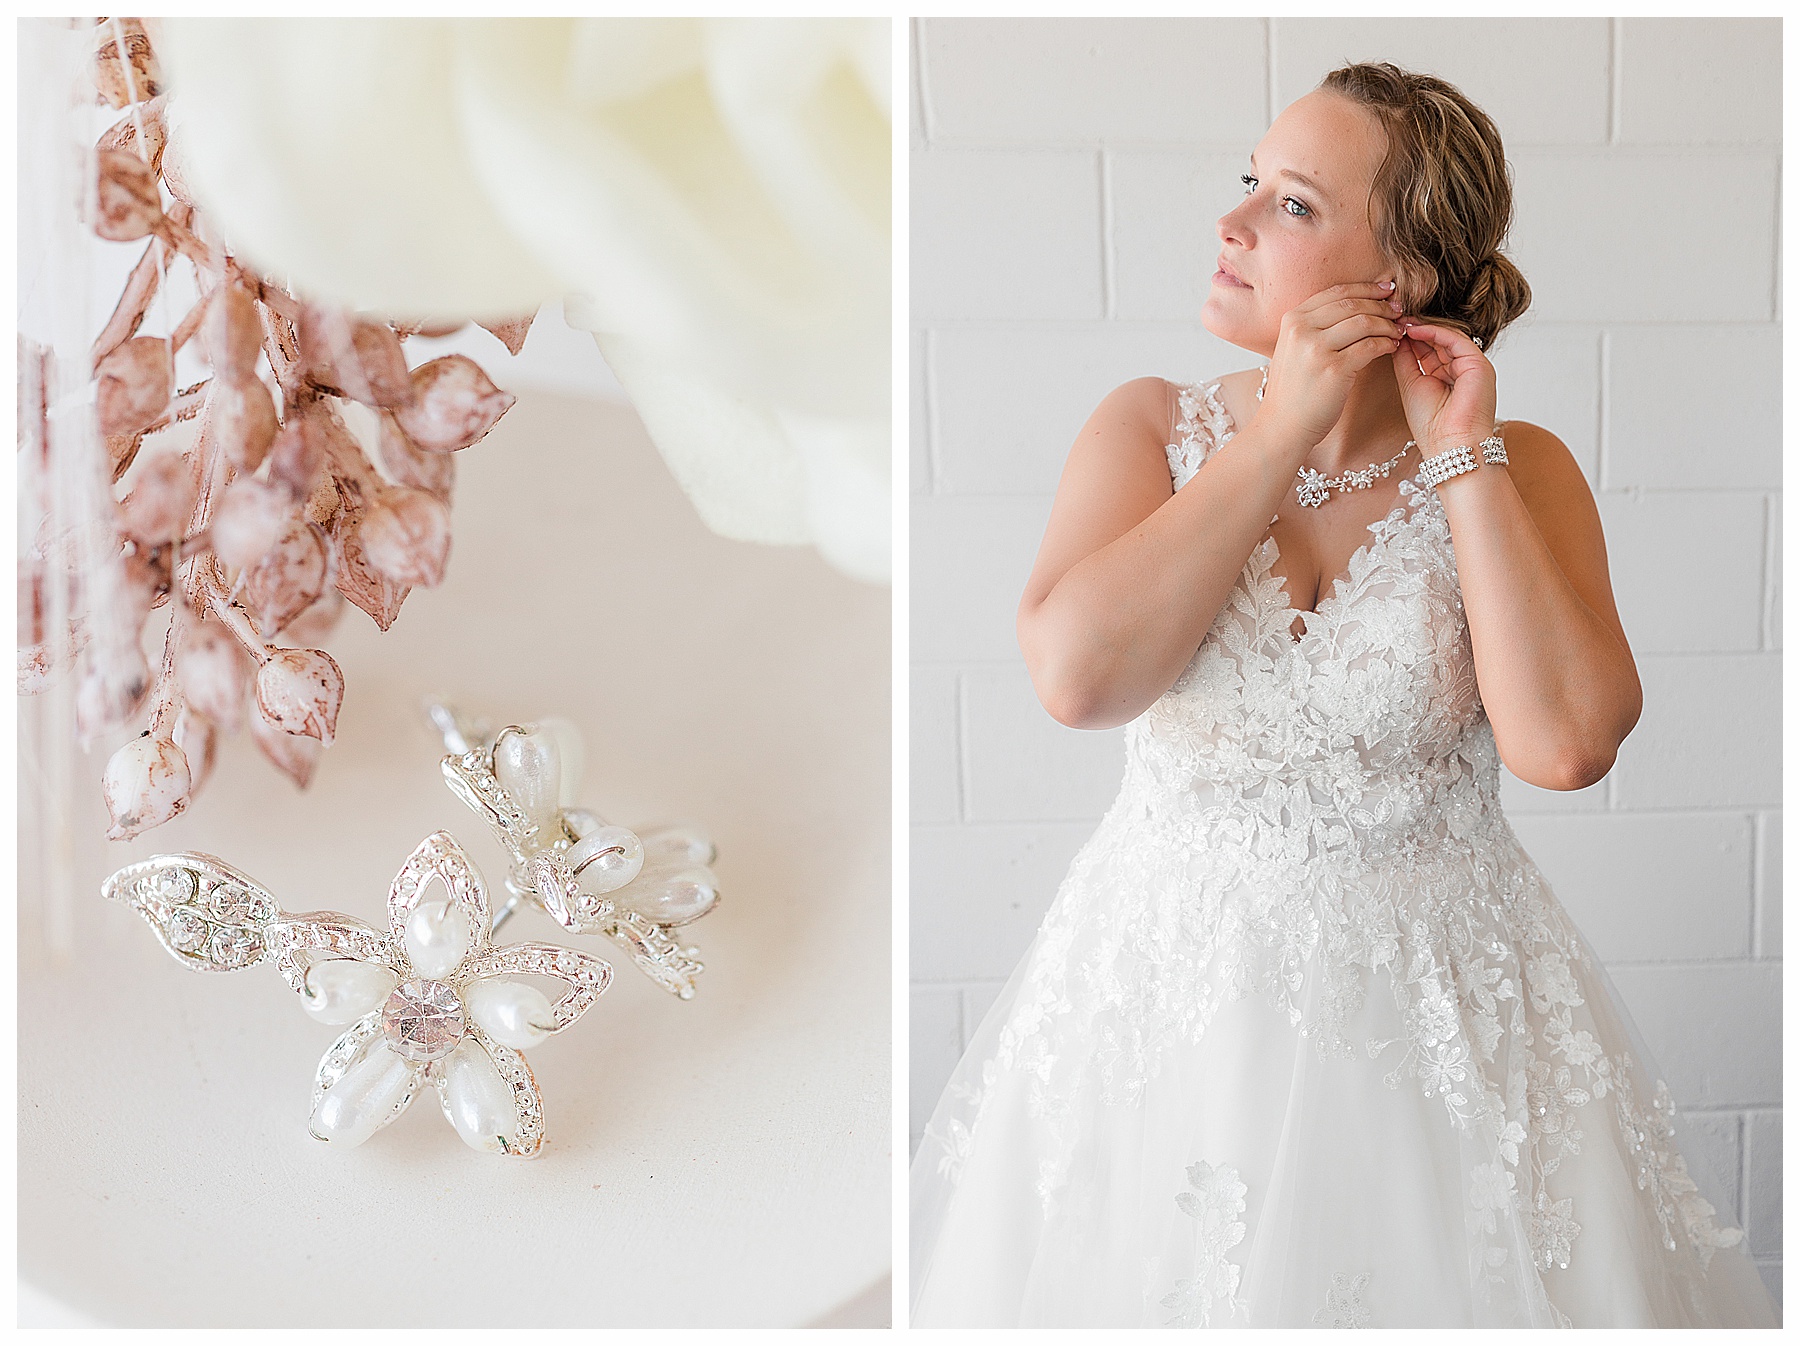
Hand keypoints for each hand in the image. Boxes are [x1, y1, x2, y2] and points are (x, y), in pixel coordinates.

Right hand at [1256, 282, 1405, 450]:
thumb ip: (1316, 326)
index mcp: (1293, 319)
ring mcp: (1317, 349)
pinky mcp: (1334, 369)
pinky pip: (1370, 346)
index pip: (1337, 291)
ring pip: (1364, 322)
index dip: (1367, 288)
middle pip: (1353, 304)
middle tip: (1398, 310)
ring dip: (1387, 324)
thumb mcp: (1294, 348)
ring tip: (1398, 331)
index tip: (1387, 289)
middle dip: (1381, 305)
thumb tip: (1357, 305)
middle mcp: (1302, 329)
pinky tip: (1391, 347)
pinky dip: (1386, 344)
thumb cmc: (1293, 390)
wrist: (1282, 426)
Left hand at [1392, 321, 1498, 452]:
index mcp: (1446, 377)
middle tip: (1392, 319)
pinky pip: (1455, 340)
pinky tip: (1414, 330)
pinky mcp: (1478, 363)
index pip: (1428, 350)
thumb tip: (1396, 337)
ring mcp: (1471, 365)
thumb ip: (1405, 360)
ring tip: (1400, 322)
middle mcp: (1460, 369)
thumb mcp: (1410, 385)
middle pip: (1437, 341)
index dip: (1409, 339)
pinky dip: (1435, 332)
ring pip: (1446, 337)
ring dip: (1422, 327)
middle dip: (1414, 330)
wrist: (1450, 445)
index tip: (1388, 329)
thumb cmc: (1431, 425)